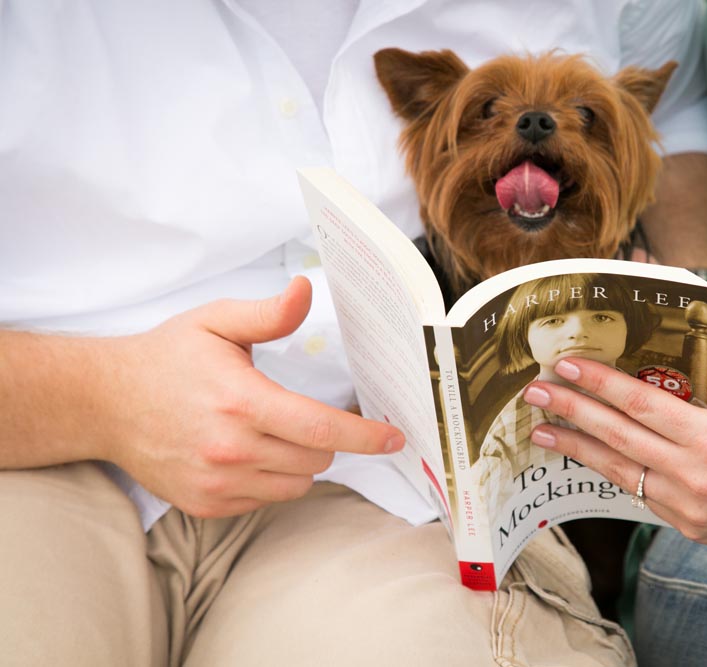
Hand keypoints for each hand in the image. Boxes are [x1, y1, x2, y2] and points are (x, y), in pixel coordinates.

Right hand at [98, 277, 403, 517]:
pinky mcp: (206, 504)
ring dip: (300, 462)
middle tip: (301, 415)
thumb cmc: (166, 358)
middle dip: (325, 439)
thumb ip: (268, 314)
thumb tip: (306, 290)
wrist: (105, 402)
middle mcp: (232, 450)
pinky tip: (246, 452)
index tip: (394, 438)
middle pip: (316, 459)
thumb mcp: (216, 322)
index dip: (365, 436)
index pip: (322, 429)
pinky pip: (266, 500)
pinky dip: (270, 479)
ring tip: (270, 432)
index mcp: (242, 402)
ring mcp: (218, 483)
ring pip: (296, 485)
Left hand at [521, 357, 706, 560]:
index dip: (598, 383)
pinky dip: (614, 473)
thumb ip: (706, 396)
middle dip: (571, 412)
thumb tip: (660, 383)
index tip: (567, 365)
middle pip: (618, 437)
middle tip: (535, 393)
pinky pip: (641, 495)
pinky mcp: (689, 528)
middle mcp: (694, 476)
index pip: (640, 403)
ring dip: (578, 449)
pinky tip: (591, 458)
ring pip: (620, 471)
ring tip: (545, 431)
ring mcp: (688, 508)